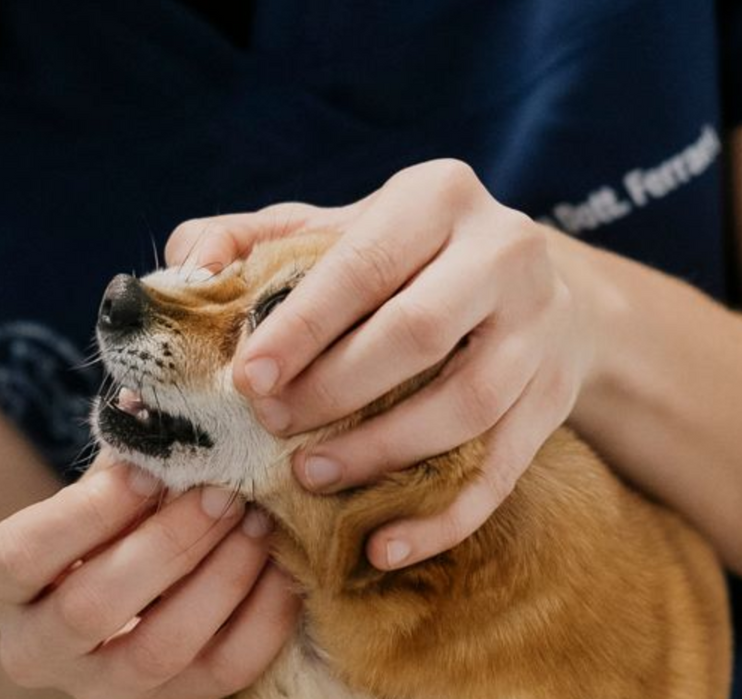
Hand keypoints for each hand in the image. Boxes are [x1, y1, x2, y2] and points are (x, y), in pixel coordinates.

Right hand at [0, 449, 302, 697]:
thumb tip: (165, 401)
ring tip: (257, 522)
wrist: (106, 603)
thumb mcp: (90, 488)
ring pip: (158, 651)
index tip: (149, 466)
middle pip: (92, 607)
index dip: (90, 511)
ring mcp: (98, 688)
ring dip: (219, 579)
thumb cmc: (97, 524)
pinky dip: (260, 620)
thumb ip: (120, 455)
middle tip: (222, 491)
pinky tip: (280, 566)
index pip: (24, 554)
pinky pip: (219, 675)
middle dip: (168, 543)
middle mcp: (34, 647)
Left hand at [165, 157, 600, 573]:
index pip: (365, 263)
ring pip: (465, 406)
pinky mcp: (556, 397)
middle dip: (334, 390)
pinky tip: (382, 546)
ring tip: (309, 478)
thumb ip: (250, 239)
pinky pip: (502, 471)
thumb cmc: (400, 257)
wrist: (528, 282)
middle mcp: (506, 251)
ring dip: (380, 452)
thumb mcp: (335, 227)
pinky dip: (441, 519)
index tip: (246, 378)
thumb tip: (185, 267)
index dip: (303, 325)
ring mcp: (542, 328)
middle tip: (270, 428)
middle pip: (417, 333)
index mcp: (440, 195)